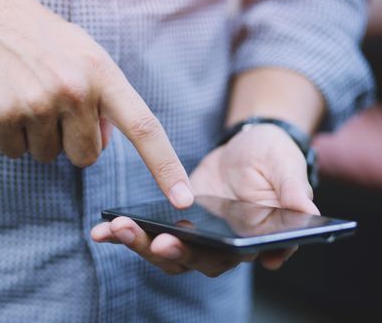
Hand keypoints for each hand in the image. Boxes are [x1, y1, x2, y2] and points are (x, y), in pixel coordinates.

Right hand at [0, 0, 192, 206]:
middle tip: (52, 105)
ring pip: (48, 157)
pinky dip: (10, 137)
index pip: (144, 128)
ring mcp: (36, 103)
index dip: (166, 167)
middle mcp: (74, 89)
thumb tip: (102, 143)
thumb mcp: (83, 54)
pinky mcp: (1, 115)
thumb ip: (102, 99)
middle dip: (72, 143)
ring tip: (25, 96)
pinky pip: (15, 153)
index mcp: (102, 73)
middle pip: (86, 157)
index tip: (183, 198)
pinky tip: (4, 102)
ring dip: (38, 137)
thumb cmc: (38, 37)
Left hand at [92, 124, 318, 275]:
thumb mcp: (286, 166)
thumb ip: (294, 190)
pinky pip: (148, 233)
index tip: (170, 243)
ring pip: (163, 252)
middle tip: (129, 231)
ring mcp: (195, 236)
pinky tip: (101, 228)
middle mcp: (220, 246)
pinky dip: (124, 234)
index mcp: (249, 239)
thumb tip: (307, 215)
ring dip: (136, 243)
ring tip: (112, 228)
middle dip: (156, 249)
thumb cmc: (273, 159)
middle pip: (187, 259)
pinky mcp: (174, 221)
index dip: (198, 255)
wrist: (248, 148)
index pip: (226, 258)